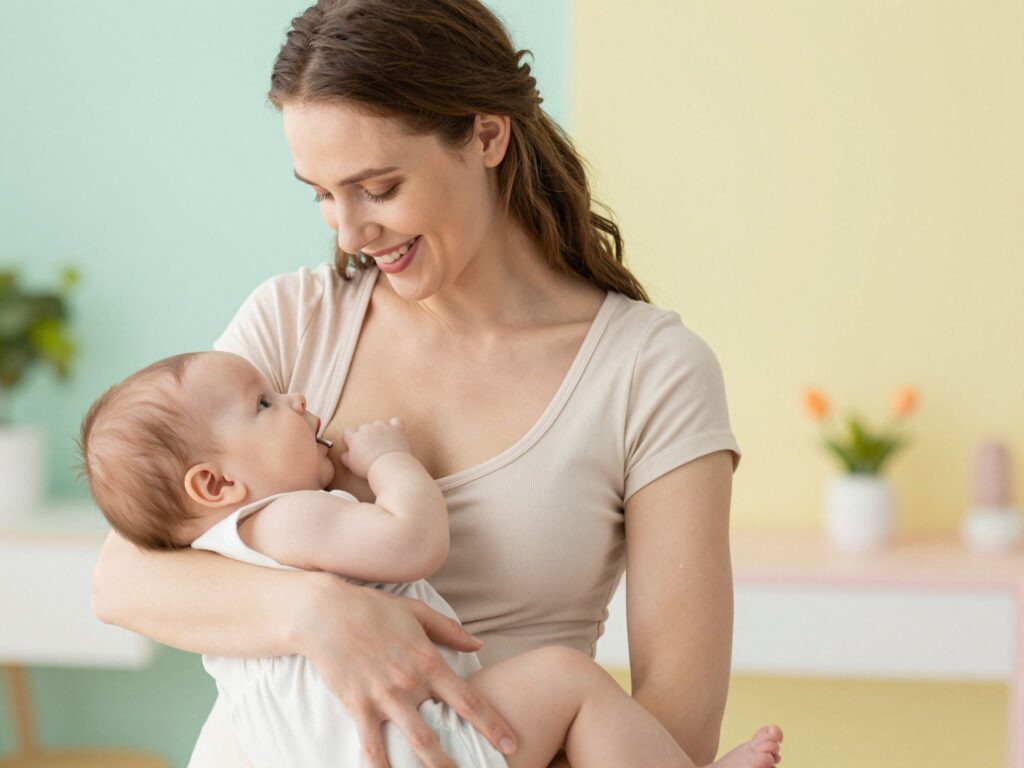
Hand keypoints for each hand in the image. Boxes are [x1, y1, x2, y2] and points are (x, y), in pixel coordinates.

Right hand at [294, 573, 517, 767]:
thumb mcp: (417, 613)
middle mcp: (410, 683)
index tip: (510, 743)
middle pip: (443, 732)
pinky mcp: (358, 705)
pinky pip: (371, 746)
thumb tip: (478, 646)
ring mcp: (383, 697)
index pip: (468, 700)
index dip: (492, 725)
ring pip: (414, 743)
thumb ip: (450, 631)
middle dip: (463, 760)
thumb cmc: (374, 609)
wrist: (326, 613)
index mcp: (428, 661)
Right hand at [340, 418, 411, 478]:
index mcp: (355, 437)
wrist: (388, 466)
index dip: (350, 439)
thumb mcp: (352, 465)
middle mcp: (368, 429)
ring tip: (383, 444)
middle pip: (363, 428)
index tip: (354, 446)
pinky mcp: (396, 429)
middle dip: (365, 436)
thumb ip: (345, 457)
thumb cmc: (368, 467)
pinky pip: (395, 422)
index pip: (347, 432)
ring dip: (379, 431)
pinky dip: (395, 426)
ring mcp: (382, 427)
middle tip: (370, 449)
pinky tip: (395, 433)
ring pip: (378, 424)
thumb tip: (344, 454)